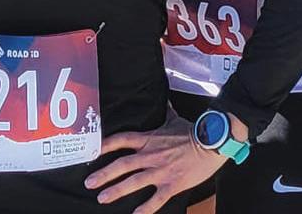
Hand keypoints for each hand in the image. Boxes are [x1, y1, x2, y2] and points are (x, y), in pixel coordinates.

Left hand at [85, 112, 228, 213]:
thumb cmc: (193, 131)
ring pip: (134, 182)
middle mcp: (151, 155)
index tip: (91, 152)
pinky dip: (145, 209)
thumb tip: (164, 100)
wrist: (212, 143)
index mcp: (149, 139)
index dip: (105, 145)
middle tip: (89, 183)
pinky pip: (156, 199)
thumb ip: (166, 112)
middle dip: (103, 174)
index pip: (121, 140)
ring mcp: (161, 171)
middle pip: (122, 165)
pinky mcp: (172, 184)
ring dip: (116, 190)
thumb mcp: (175, 119)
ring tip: (102, 198)